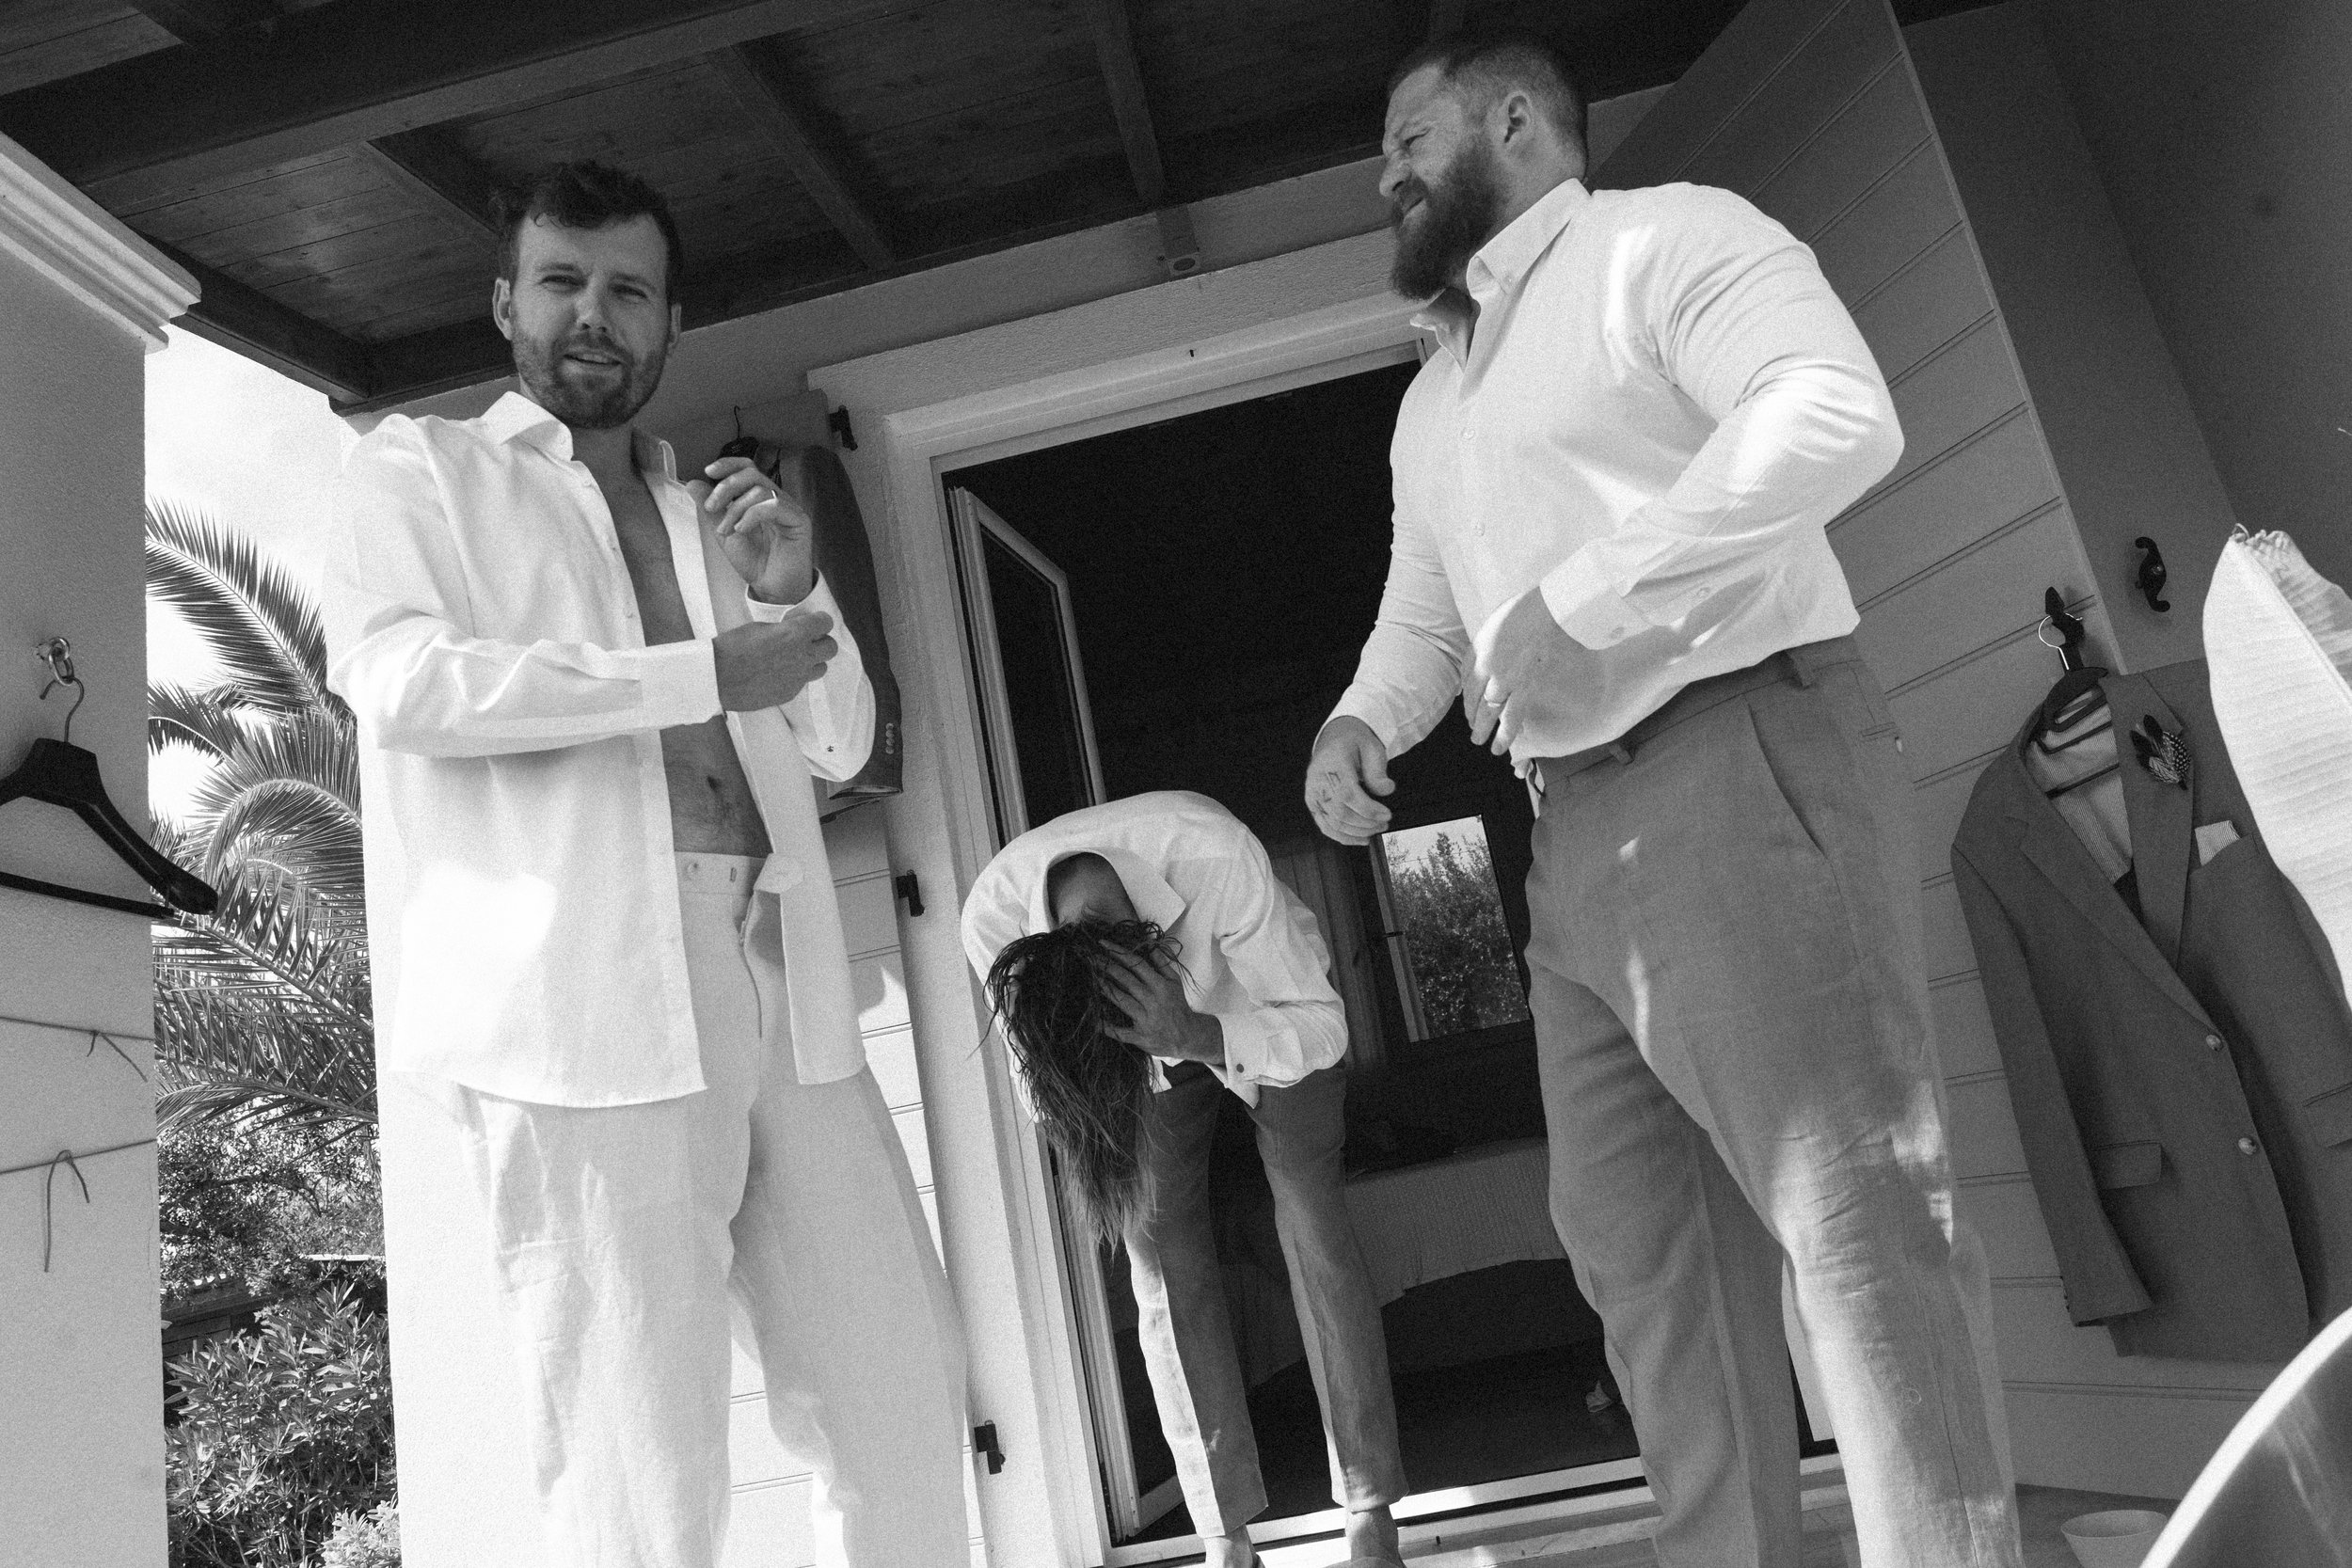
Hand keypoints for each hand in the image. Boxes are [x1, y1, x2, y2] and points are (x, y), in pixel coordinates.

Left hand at [704, 456, 814, 604]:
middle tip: (711, 507)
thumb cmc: (754, 562)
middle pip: (752, 474)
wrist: (772, 589)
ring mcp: (790, 509)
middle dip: (726, 487)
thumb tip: (692, 484)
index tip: (708, 471)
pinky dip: (752, 515)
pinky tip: (742, 530)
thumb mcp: (724, 532)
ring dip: (736, 508)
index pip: (748, 468)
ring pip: (760, 490)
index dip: (729, 464)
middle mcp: (777, 499)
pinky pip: (774, 505)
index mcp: (761, 498)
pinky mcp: (799, 521)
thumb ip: (711, 510)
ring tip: (726, 530)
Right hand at [713, 609, 835, 710]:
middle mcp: (803, 656)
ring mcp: (798, 678)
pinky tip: (778, 674)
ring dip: (813, 661)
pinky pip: (802, 683)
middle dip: (822, 642)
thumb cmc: (733, 647)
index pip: (825, 623)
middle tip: (807, 640)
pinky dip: (795, 677)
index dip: (819, 621)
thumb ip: (784, 630)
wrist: (717, 677)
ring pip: (821, 668)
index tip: (813, 622)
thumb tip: (792, 632)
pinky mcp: (790, 694)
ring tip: (795, 658)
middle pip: (831, 648)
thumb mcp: (760, 628)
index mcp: (796, 634)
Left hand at [1100, 945, 1222, 1062]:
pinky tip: (1095, 1021)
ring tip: (1092, 978)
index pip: (1136, 964)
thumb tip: (1150, 943)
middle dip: (1107, 966)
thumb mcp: (1174, 981)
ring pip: (1121, 1001)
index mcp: (1159, 985)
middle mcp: (1151, 1000)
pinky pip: (1120, 1032)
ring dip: (1106, 989)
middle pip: (1126, 980)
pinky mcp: (1139, 1036)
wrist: (1187, 1036)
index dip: (1119, 952)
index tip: (1103, 943)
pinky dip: (1107, 1028)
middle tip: (1090, 957)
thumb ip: (1162, 962)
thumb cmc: (1178, 1005)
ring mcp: (1144, 1019)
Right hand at [1305, 716, 1393, 845]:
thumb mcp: (1371, 747)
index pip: (1347, 793)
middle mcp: (1317, 779)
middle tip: (1384, 823)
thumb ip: (1378, 770)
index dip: (1368, 809)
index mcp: (1331, 763)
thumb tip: (1386, 790)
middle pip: (1339, 812)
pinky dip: (1344, 837)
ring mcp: (1312, 793)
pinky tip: (1361, 838)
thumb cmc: (1354, 742)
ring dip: (1357, 832)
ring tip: (1376, 829)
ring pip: (1332, 823)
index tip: (1386, 814)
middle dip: (1365, 823)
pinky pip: (1325, 826)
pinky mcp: (1312, 803)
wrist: (1335, 738)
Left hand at [1467, 586, 1573, 755]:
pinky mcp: (1527, 687)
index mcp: (1479, 652)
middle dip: (1473, 718)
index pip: (1467, 682)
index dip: (1467, 698)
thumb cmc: (1523, 612)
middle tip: (1473, 732)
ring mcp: (1507, 681)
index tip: (1469, 705)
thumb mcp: (1491, 625)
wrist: (1549, 611)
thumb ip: (1481, 647)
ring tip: (1483, 744)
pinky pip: (1513, 716)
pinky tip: (1501, 746)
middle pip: (1475, 700)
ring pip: (1490, 713)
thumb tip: (1475, 668)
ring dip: (1485, 731)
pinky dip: (1506, 733)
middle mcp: (1488, 670)